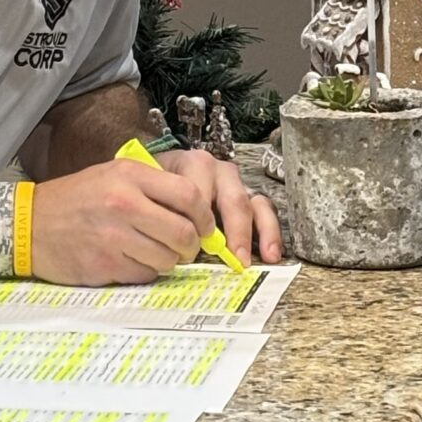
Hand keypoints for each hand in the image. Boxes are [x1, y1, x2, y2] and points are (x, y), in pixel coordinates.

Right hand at [30, 160, 216, 284]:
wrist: (28, 224)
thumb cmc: (74, 200)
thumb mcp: (111, 175)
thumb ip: (151, 187)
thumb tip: (195, 211)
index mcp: (129, 176)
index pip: (189, 195)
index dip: (204, 216)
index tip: (204, 226)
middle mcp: (124, 203)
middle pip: (184, 232)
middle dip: (191, 246)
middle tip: (185, 248)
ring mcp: (114, 236)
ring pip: (168, 258)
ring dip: (168, 261)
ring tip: (152, 253)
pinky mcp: (106, 264)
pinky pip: (145, 274)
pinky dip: (144, 272)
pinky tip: (129, 261)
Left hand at [156, 148, 281, 267]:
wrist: (159, 177)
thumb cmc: (157, 189)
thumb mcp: (151, 192)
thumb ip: (160, 211)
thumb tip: (171, 243)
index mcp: (192, 165)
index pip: (200, 192)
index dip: (198, 219)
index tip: (196, 243)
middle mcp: (218, 171)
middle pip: (232, 198)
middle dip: (236, 230)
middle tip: (234, 257)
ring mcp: (236, 183)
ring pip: (253, 203)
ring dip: (261, 231)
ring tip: (265, 256)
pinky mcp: (248, 196)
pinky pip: (264, 210)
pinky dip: (269, 232)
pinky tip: (270, 253)